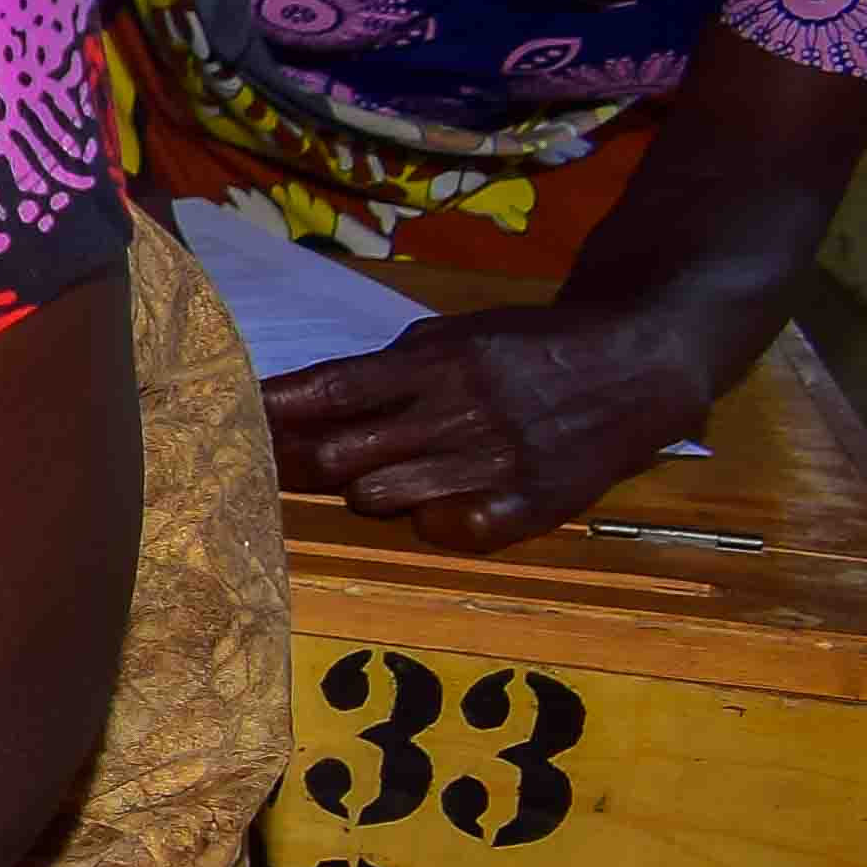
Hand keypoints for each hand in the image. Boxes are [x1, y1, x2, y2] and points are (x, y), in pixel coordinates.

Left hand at [267, 306, 712, 549]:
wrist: (639, 363)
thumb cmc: (528, 347)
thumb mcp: (456, 335)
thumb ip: (386, 370)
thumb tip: (302, 401)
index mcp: (435, 361)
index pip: (331, 392)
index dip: (274, 412)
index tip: (227, 422)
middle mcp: (458, 412)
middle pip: (341, 457)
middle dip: (309, 463)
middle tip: (293, 464)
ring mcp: (494, 461)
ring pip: (380, 499)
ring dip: (367, 491)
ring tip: (385, 474)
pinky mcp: (532, 503)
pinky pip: (450, 531)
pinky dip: (434, 521)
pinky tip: (443, 503)